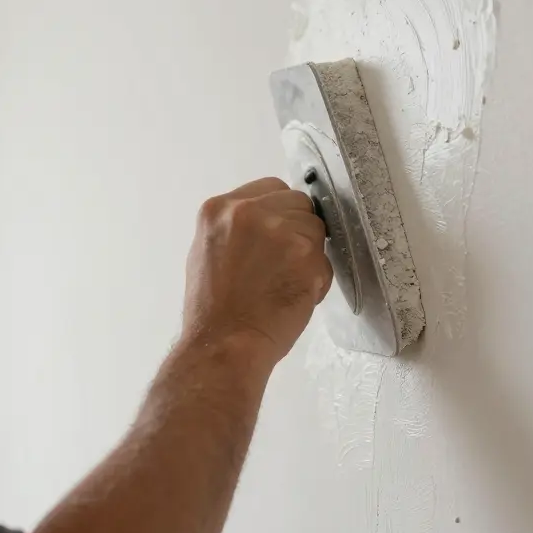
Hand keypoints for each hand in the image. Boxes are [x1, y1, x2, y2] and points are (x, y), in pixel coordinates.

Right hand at [181, 177, 332, 362]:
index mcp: (220, 209)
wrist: (223, 343)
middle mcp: (249, 212)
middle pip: (297, 203)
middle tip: (283, 262)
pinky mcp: (306, 255)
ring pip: (315, 228)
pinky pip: (324, 260)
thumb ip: (235, 228)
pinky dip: (317, 278)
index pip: (270, 189)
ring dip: (309, 254)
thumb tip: (268, 220)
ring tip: (286, 282)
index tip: (277, 234)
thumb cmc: (211, 309)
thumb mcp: (207, 251)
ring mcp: (280, 231)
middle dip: (297, 229)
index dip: (279, 212)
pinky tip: (296, 295)